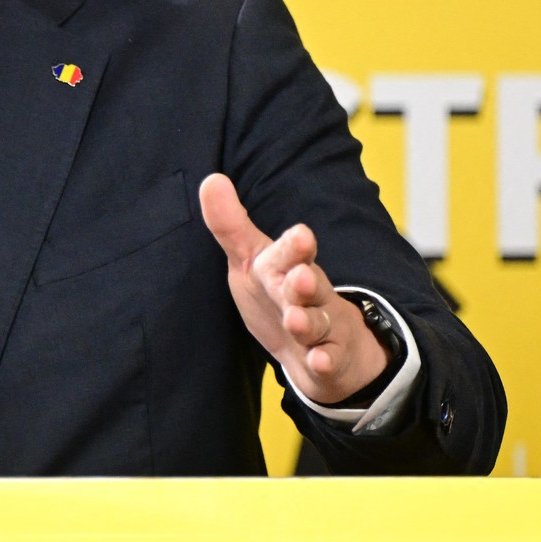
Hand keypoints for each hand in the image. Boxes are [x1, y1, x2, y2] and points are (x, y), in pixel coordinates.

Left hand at [199, 173, 389, 405]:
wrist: (325, 349)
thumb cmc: (280, 297)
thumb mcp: (252, 262)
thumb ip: (231, 226)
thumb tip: (211, 179)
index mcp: (288, 268)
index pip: (291, 254)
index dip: (295, 246)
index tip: (299, 235)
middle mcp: (310, 294)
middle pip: (310, 285)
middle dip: (305, 280)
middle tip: (301, 276)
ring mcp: (323, 328)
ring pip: (318, 323)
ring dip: (308, 322)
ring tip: (295, 319)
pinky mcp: (329, 360)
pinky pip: (328, 361)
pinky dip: (324, 362)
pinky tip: (319, 362)